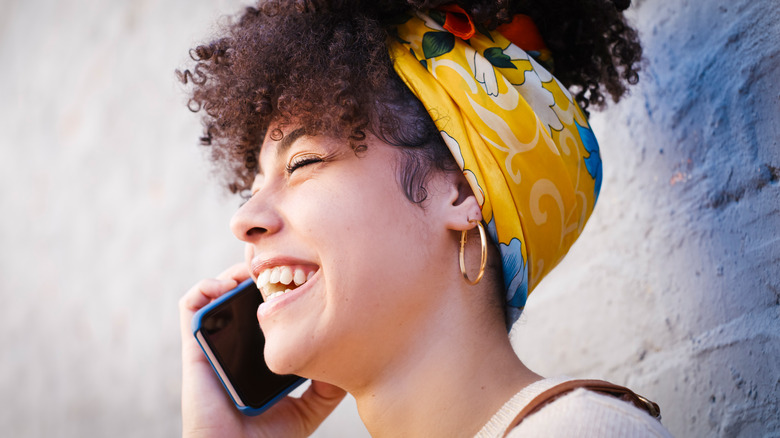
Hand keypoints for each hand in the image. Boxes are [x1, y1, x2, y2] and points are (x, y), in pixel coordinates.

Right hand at [179, 263, 345, 436]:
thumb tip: (351, 359)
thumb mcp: (308, 408)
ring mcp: (216, 342)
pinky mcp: (194, 347)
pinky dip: (204, 288)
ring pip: (219, 291)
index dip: (281, 287)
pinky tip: (227, 287)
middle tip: (283, 262)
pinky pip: (190, 307)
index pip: (268, 309)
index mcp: (261, 351)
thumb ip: (328, 387)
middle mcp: (238, 342)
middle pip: (245, 294)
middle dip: (261, 271)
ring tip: (258, 270)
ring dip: (235, 272)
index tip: (304, 273)